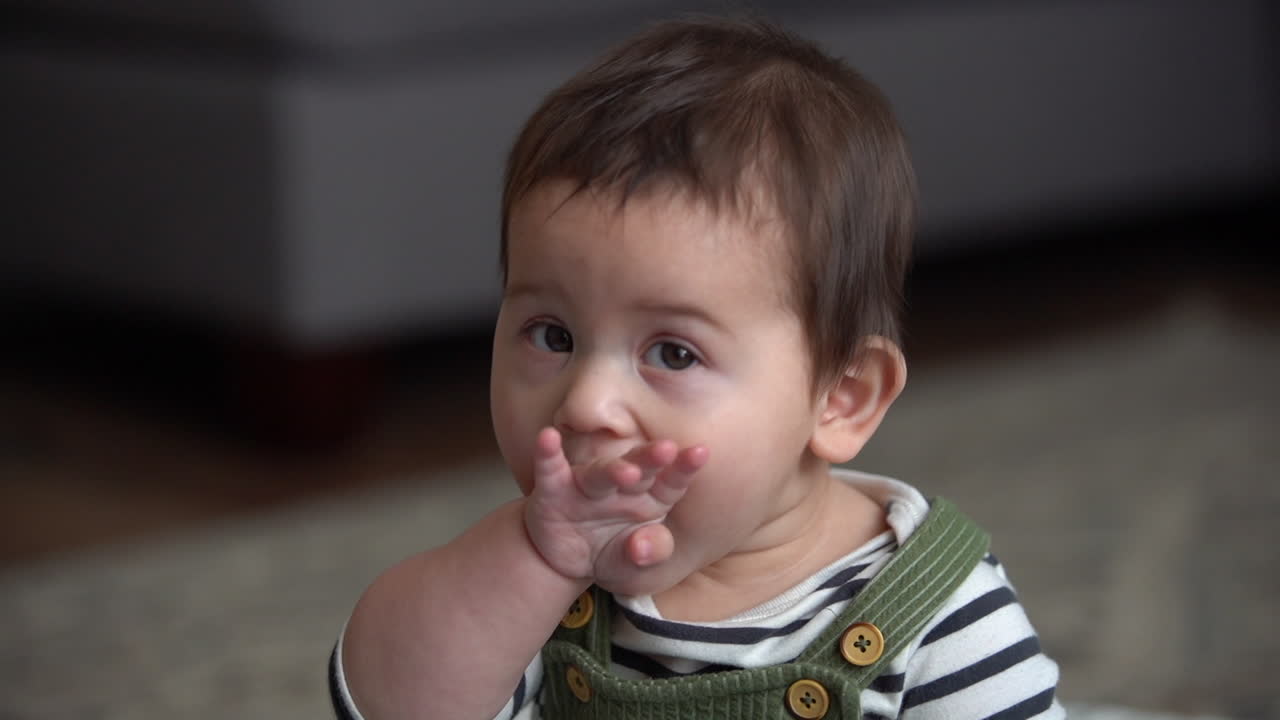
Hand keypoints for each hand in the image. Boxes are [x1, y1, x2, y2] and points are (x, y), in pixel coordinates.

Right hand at [523, 427, 707, 588]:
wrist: (567, 561)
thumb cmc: (612, 553)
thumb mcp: (633, 566)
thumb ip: (648, 555)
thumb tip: (641, 547)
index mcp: (651, 499)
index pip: (671, 483)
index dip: (684, 468)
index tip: (700, 452)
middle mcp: (621, 486)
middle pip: (638, 468)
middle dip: (650, 459)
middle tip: (667, 449)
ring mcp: (586, 485)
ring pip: (600, 473)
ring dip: (612, 470)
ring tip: (627, 471)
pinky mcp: (553, 489)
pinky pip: (550, 469)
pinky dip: (547, 454)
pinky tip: (548, 437)